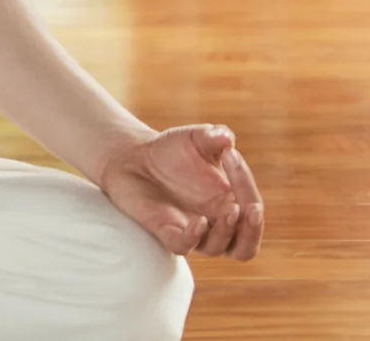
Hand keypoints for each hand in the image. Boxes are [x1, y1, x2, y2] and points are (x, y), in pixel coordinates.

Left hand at [97, 124, 262, 259]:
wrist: (133, 156)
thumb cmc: (172, 150)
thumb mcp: (195, 139)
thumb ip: (213, 136)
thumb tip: (226, 136)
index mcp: (230, 203)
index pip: (251, 208)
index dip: (248, 186)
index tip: (230, 154)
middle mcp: (214, 223)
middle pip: (247, 245)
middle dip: (253, 229)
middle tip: (251, 208)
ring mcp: (191, 230)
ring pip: (218, 248)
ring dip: (227, 232)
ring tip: (230, 210)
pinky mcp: (164, 231)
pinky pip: (182, 246)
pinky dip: (192, 238)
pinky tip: (199, 222)